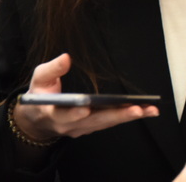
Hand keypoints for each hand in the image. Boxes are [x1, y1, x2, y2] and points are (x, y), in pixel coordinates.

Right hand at [11, 53, 158, 143]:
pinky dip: (126, 117)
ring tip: (148, 109)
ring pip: (106, 123)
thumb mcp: (39, 80)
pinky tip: (144, 111)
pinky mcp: (91, 127)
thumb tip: (66, 57)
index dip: (74, 113)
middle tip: (136, 109)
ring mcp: (81, 128)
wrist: (36, 120)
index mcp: (52, 114)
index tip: (86, 109)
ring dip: (127, 117)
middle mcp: (68, 125)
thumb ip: (51, 69)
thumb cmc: (39, 96)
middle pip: (94, 121)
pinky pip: (110, 122)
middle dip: (116, 115)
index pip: (63, 115)